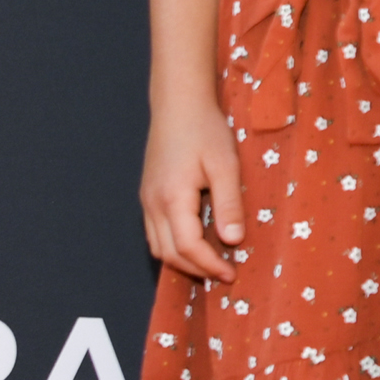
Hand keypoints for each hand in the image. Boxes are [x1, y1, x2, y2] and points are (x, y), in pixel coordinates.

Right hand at [141, 98, 246, 280]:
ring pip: (158, 245)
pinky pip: (156, 232)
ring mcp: (147, 200)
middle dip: (196, 269)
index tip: (231, 273)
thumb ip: (229, 204)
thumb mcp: (226, 165)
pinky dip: (173, 246)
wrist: (179, 106)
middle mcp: (153, 204)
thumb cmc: (205, 131)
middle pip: (169, 253)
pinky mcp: (149, 194)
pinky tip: (194, 244)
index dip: (210, 265)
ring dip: (182, 261)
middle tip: (224, 274)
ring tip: (211, 264)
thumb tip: (232, 241)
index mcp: (172, 199)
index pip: (188, 247)